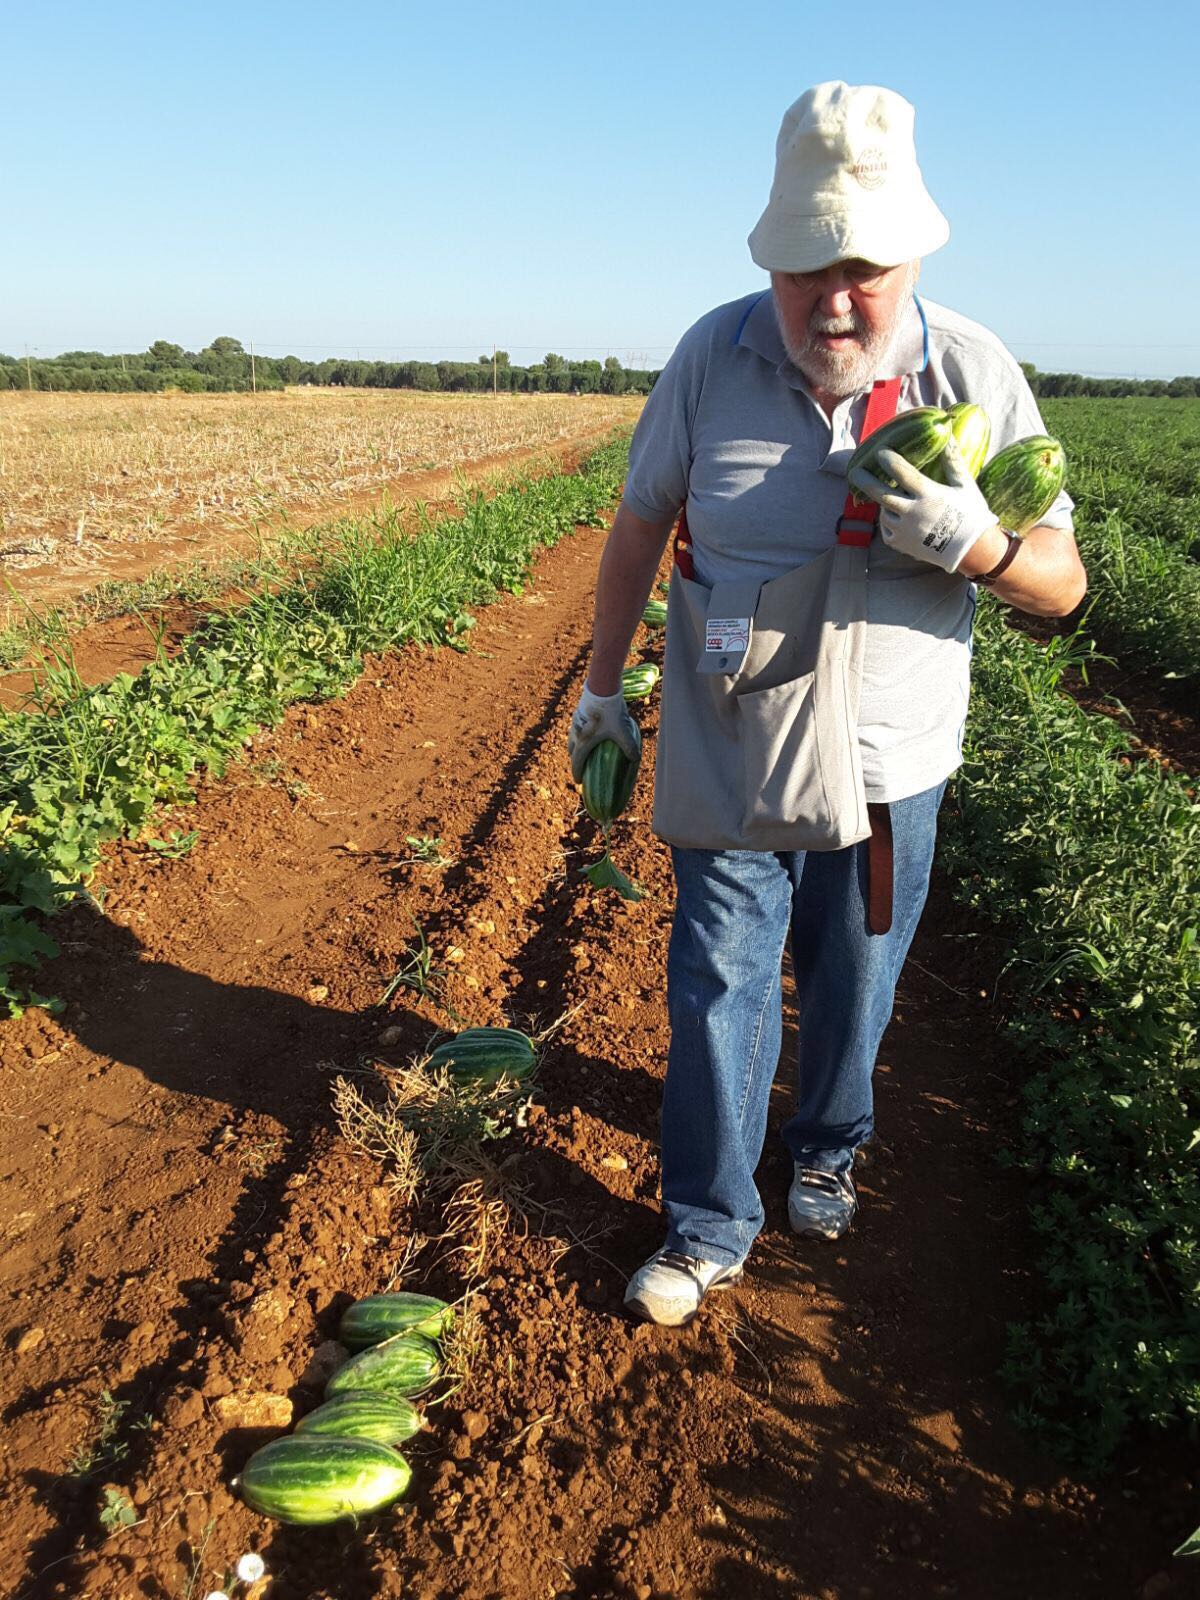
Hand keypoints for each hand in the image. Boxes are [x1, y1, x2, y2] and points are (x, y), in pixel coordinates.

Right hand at [568, 684, 639, 781]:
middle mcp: (575, 734)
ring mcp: (575, 723)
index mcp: (583, 743)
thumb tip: (635, 759)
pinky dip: (580, 735)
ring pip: (572, 739)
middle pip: (572, 751)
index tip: (579, 781)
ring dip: (577, 746)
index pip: (577, 762)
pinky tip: (590, 732)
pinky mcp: (578, 713)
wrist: (602, 689)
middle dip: (576, 760)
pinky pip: (576, 729)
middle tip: (583, 765)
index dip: (577, 773)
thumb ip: (629, 747)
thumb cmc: (610, 713)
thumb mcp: (622, 732)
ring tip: (586, 749)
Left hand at [848, 437, 998, 572]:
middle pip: (880, 493)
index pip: (902, 473)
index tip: (880, 451)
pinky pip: (886, 528)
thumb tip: (947, 433)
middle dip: (864, 480)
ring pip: (884, 510)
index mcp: (929, 495)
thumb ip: (952, 460)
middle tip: (854, 470)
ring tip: (895, 496)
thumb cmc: (971, 514)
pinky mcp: (900, 544)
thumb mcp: (964, 484)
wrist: (972, 550)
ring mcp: (904, 531)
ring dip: (886, 501)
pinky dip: (889, 519)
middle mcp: (912, 513)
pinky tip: (899, 515)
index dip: (888, 460)